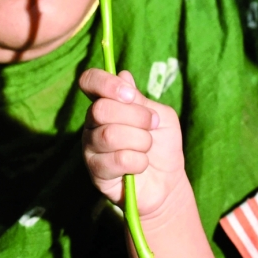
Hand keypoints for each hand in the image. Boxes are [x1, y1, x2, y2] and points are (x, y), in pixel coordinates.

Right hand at [80, 68, 186, 220]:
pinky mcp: (96, 172)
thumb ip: (141, 100)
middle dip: (136, 117)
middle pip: (101, 109)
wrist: (167, 181)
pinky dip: (139, 161)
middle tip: (151, 126)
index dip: (106, 83)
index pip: (89, 81)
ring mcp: (91, 148)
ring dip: (140, 141)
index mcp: (106, 103)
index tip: (130, 95)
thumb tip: (123, 75)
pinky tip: (141, 165)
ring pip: (110, 135)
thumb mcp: (160, 116)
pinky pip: (118, 159)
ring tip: (147, 147)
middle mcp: (93, 123)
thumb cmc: (163, 144)